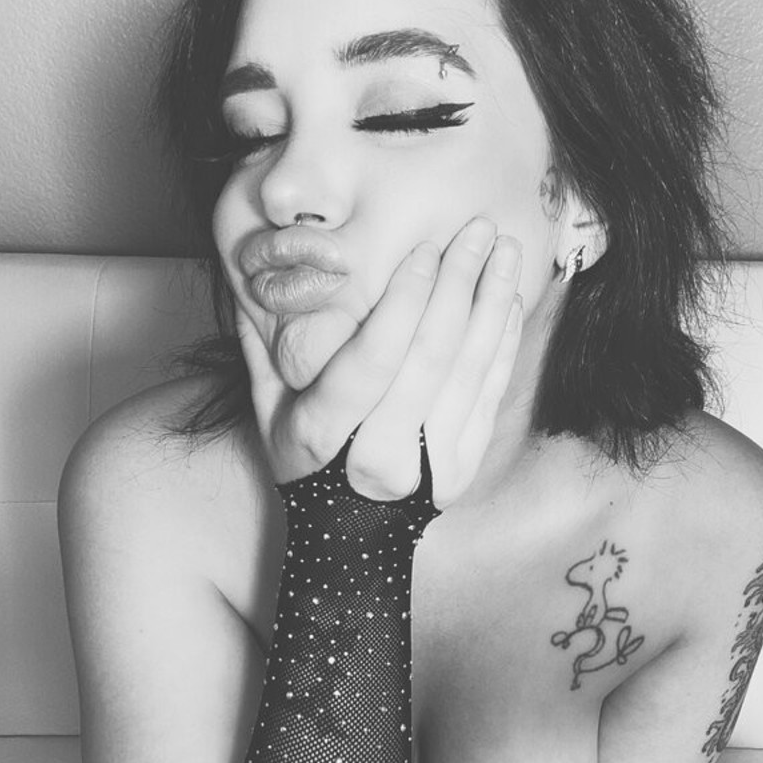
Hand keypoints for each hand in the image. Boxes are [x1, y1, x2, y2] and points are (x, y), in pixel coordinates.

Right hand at [236, 217, 523, 507]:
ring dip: (493, 304)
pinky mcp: (464, 467)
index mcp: (324, 433)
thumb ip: (262, 341)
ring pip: (471, 371)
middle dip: (458, 284)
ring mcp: (430, 465)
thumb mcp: (266, 409)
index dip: (404, 301)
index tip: (424, 248)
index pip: (374, 359)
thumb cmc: (300, 459)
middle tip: (477, 229)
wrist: (347, 534)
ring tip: (506, 250)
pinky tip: (509, 300)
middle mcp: (382, 452)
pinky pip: (490, 395)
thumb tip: (253, 271)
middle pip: (430, 356)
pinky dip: (504, 343)